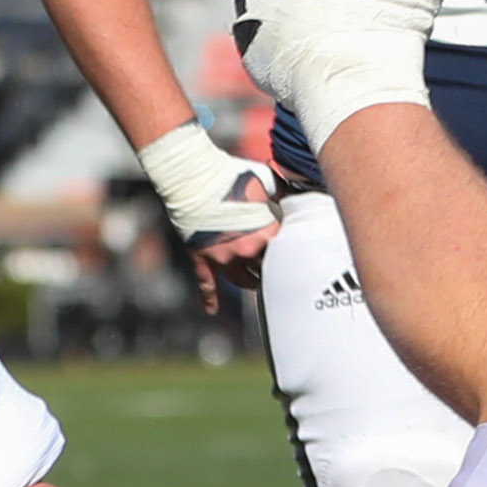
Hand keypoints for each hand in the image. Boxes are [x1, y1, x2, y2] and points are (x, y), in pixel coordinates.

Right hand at [134, 121, 280, 312]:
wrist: (195, 176)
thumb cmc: (231, 175)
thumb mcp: (264, 179)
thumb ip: (279, 192)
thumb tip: (289, 196)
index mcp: (264, 233)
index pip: (283, 250)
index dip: (287, 250)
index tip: (291, 252)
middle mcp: (245, 251)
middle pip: (264, 269)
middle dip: (270, 270)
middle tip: (277, 273)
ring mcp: (222, 257)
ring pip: (240, 280)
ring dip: (249, 283)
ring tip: (255, 284)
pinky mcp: (202, 257)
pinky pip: (207, 283)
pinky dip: (209, 298)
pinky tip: (211, 310)